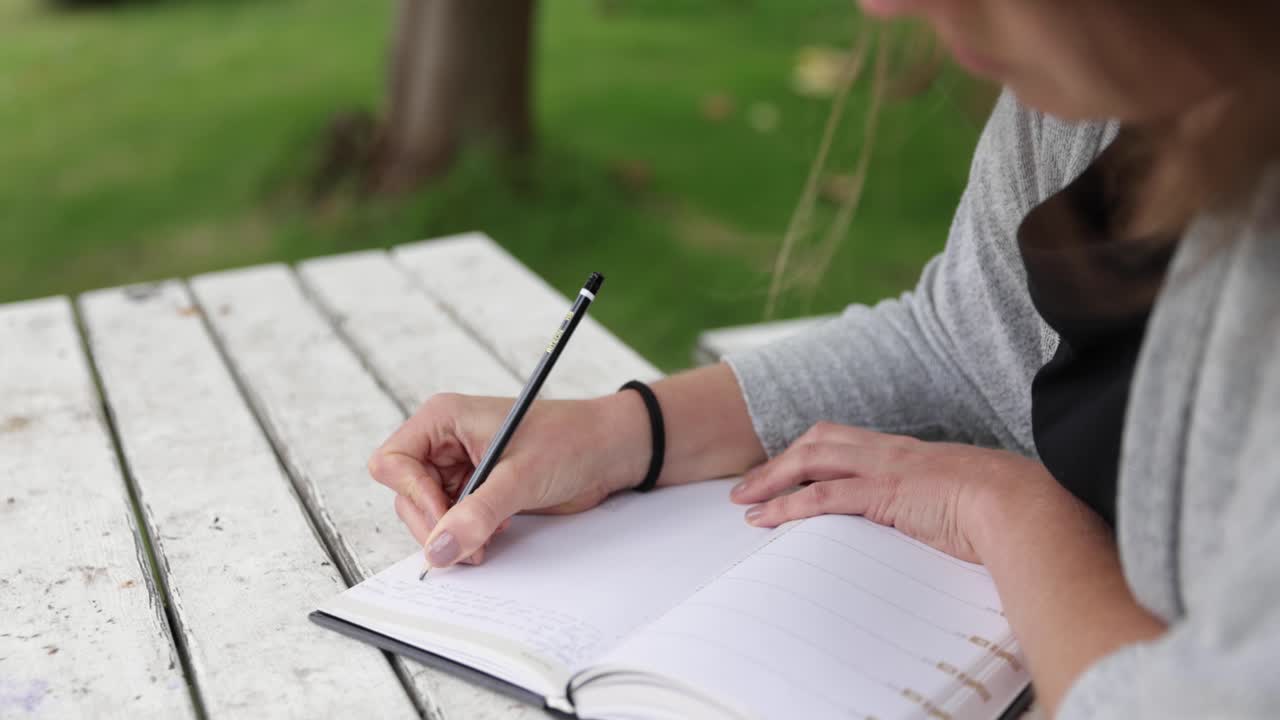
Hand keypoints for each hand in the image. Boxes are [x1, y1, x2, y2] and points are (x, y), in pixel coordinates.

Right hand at [368, 392, 646, 568]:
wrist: (609, 451)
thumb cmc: (570, 441)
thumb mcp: (520, 477)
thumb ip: (478, 513)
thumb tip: (439, 549)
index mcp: (443, 419)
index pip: (393, 463)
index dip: (415, 496)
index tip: (447, 520)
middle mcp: (443, 442)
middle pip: (406, 494)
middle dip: (435, 524)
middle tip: (469, 546)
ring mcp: (458, 467)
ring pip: (427, 513)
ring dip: (453, 534)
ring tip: (489, 539)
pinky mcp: (475, 490)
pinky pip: (452, 520)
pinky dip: (467, 534)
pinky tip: (497, 532)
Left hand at [729, 422, 1061, 562]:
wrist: (1023, 506)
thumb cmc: (1004, 510)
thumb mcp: (963, 502)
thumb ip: (939, 507)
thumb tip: (934, 527)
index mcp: (907, 452)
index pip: (844, 442)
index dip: (808, 453)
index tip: (783, 471)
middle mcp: (890, 451)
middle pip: (817, 442)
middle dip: (777, 462)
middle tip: (746, 487)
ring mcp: (885, 468)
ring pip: (811, 460)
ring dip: (772, 481)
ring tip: (744, 503)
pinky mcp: (883, 493)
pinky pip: (822, 496)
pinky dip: (787, 505)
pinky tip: (766, 519)